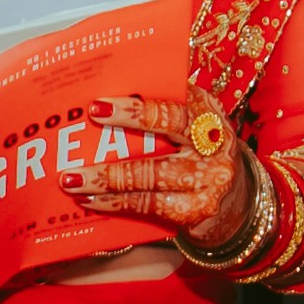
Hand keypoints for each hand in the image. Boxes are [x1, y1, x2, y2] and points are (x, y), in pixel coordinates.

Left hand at [58, 98, 244, 251]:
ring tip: (72, 178)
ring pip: (151, 174)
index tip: (100, 104)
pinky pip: (148, 205)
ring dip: (106, 177)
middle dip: (127, 123)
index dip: (137, 103)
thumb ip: (160, 108)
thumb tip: (107, 93)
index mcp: (207, 112)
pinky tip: (89, 200)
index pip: (174, 101)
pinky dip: (115, 202)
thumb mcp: (189, 126)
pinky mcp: (195, 210)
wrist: (231, 200)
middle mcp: (213, 142)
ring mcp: (208, 178)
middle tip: (89, 122)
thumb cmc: (196, 153)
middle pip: (170, 127)